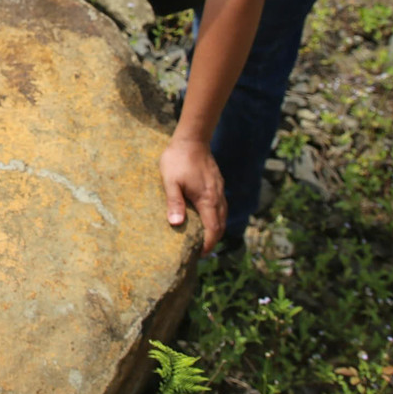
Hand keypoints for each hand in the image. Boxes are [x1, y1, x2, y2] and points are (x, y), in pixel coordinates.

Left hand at [158, 138, 226, 255]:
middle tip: (199, 250)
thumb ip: (174, 203)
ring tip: (201, 237)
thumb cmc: (178, 159)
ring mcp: (219, 190)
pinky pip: (220, 206)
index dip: (208, 245)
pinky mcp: (217, 184)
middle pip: (220, 225)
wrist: (192, 138)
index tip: (199, 254)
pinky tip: (204, 217)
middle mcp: (217, 197)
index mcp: (207, 199)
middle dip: (212, 240)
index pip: (213, 229)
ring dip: (215, 229)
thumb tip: (176, 224)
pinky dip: (215, 217)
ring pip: (222, 215)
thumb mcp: (170, 182)